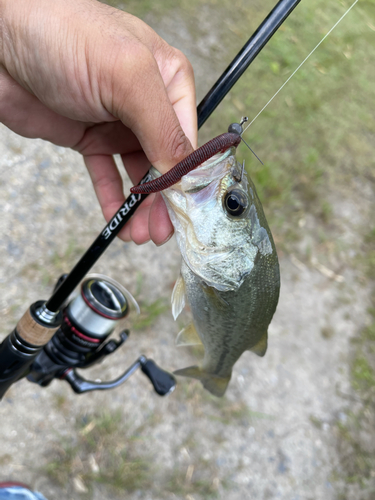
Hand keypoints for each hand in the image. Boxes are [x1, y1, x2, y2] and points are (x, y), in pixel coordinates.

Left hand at [0, 0, 196, 244]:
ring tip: (141, 233)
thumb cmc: (62, 35)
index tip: (186, 210)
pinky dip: (114, 200)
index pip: (188, 137)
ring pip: (139, 174)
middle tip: (162, 231)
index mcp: (168, 80)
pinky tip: (118, 220)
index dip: (189, 177)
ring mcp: (118, 122)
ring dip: (142, 207)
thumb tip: (185, 172)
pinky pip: (106, 175)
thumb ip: (161, 125)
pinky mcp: (90, 138)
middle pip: (166, 162)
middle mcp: (147, 104)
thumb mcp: (125, 75)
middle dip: (165, 199)